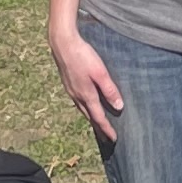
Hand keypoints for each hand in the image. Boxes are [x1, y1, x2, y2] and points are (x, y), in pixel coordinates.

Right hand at [51, 20, 125, 137]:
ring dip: (91, 119)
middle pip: (90, 117)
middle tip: (106, 139)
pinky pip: (78, 102)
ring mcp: (71, 90)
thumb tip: (119, 107)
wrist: (62, 43)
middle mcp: (77, 96)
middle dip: (98, 128)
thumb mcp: (100, 72)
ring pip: (83, 110)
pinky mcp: (68, 84)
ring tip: (97, 125)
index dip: (107, 129)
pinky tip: (86, 105)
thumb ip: (109, 90)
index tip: (114, 139)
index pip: (99, 117)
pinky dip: (85, 109)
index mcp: (86, 95)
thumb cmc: (82, 55)